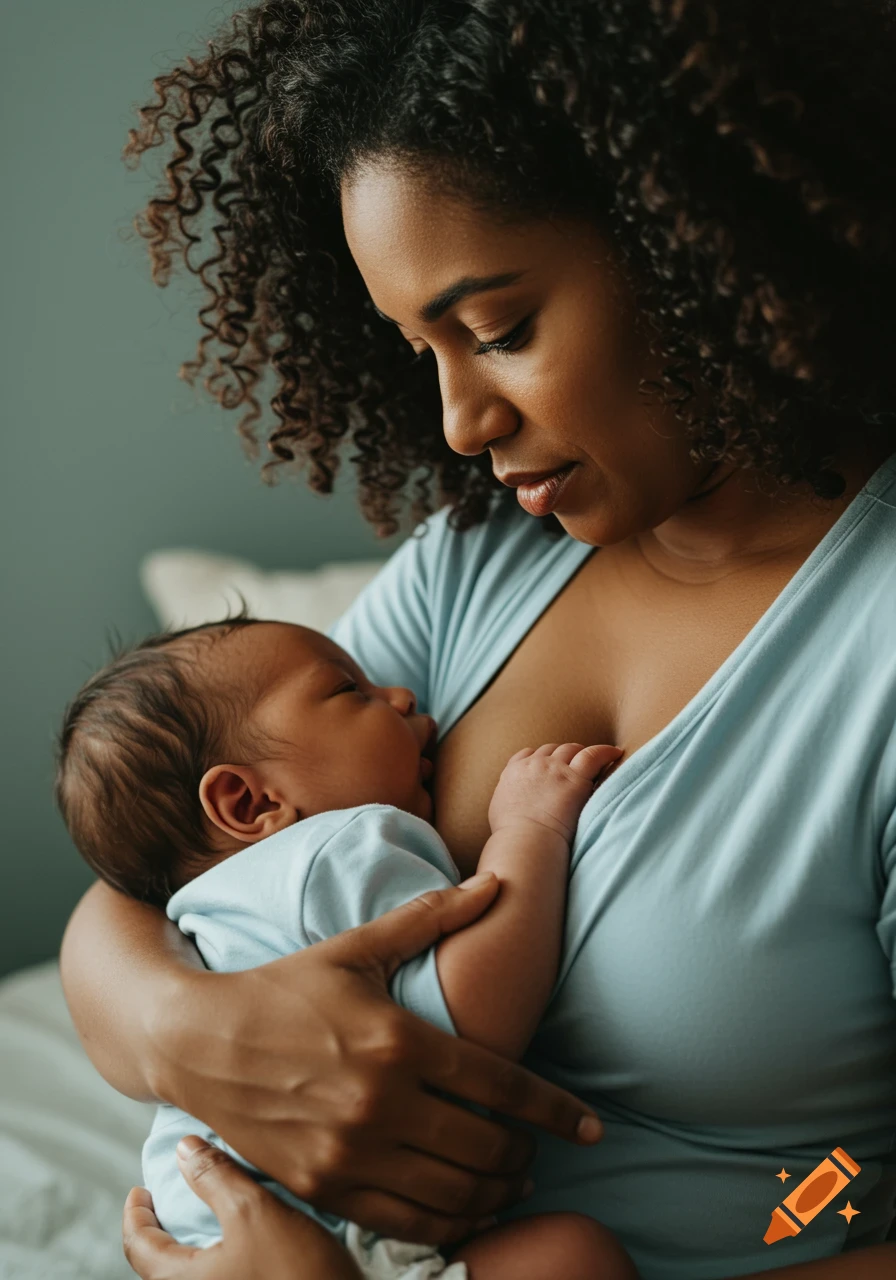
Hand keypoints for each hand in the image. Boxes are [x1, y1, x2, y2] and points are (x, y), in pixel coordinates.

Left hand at [122, 1136, 362, 1278]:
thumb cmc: (296, 1275)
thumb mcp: (255, 1212)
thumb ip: (216, 1177)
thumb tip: (184, 1148)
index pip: (140, 1247)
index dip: (137, 1214)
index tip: (140, 1190)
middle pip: (166, 1266)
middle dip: (167, 1229)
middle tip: (177, 1197)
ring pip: (198, 1274)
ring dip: (199, 1243)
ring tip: (214, 1212)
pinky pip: (224, 1279)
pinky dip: (225, 1256)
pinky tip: (250, 1238)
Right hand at [153, 874, 603, 1248]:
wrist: (198, 1042)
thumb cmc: (284, 988)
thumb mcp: (356, 946)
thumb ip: (430, 918)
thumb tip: (494, 884)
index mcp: (398, 1040)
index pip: (500, 1084)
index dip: (555, 1111)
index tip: (590, 1127)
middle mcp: (380, 1102)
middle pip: (485, 1148)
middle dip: (527, 1155)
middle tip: (540, 1151)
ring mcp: (350, 1151)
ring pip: (451, 1194)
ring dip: (496, 1193)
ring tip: (511, 1180)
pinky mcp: (323, 1186)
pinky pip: (404, 1221)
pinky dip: (448, 1223)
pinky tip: (464, 1209)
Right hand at [488, 743, 623, 841]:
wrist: (525, 839)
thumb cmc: (512, 834)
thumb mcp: (499, 809)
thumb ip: (508, 796)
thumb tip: (513, 801)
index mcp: (514, 771)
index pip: (529, 754)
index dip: (542, 758)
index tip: (550, 766)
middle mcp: (534, 764)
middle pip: (551, 749)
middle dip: (562, 755)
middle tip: (574, 766)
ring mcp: (555, 768)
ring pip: (571, 749)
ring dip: (580, 753)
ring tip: (593, 760)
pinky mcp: (575, 777)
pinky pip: (594, 755)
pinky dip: (605, 752)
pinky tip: (615, 753)